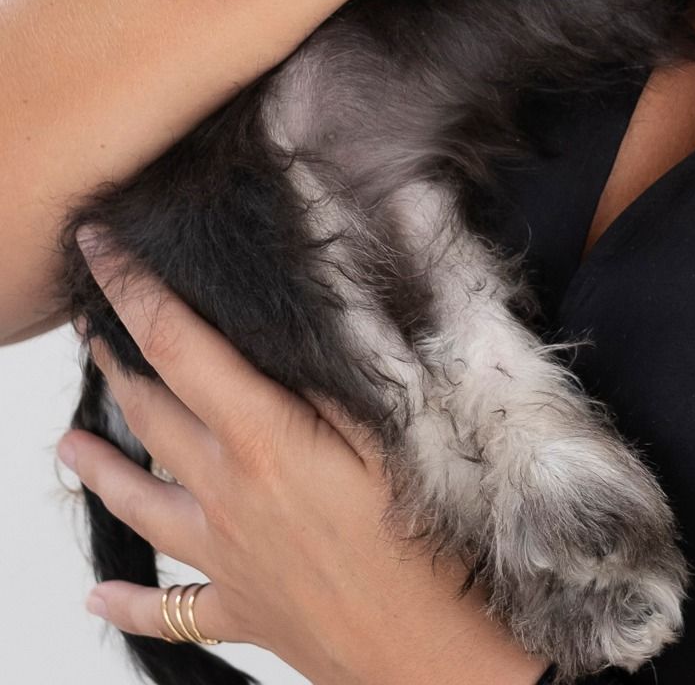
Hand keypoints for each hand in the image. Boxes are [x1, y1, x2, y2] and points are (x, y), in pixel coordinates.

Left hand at [58, 232, 547, 684]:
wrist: (433, 658)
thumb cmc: (429, 544)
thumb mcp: (399, 426)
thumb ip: (353, 356)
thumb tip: (322, 289)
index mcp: (263, 437)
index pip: (177, 343)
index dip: (135, 289)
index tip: (101, 248)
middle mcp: (228, 493)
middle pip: (151, 412)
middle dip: (116, 357)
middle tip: (89, 317)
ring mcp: (226, 556)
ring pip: (140, 502)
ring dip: (98, 467)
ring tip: (65, 443)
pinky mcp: (243, 609)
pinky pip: (167, 607)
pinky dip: (127, 600)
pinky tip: (99, 594)